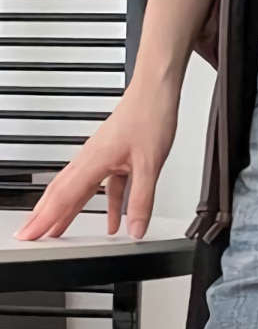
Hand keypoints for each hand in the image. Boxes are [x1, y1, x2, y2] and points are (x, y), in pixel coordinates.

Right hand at [16, 82, 177, 240]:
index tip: (30, 233)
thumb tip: (136, 229)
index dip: (46, 218)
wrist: (156, 93)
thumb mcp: (149, 166)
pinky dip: (108, 206)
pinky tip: (114, 221)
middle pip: (62, 193)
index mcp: (93, 160)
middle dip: (45, 216)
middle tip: (31, 235)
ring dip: (69, 212)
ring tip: (60, 231)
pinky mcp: (115, 158)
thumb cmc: (149, 117)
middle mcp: (91, 159)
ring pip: (80, 190)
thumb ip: (142, 201)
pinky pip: (106, 187)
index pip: (64, 196)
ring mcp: (102, 158)